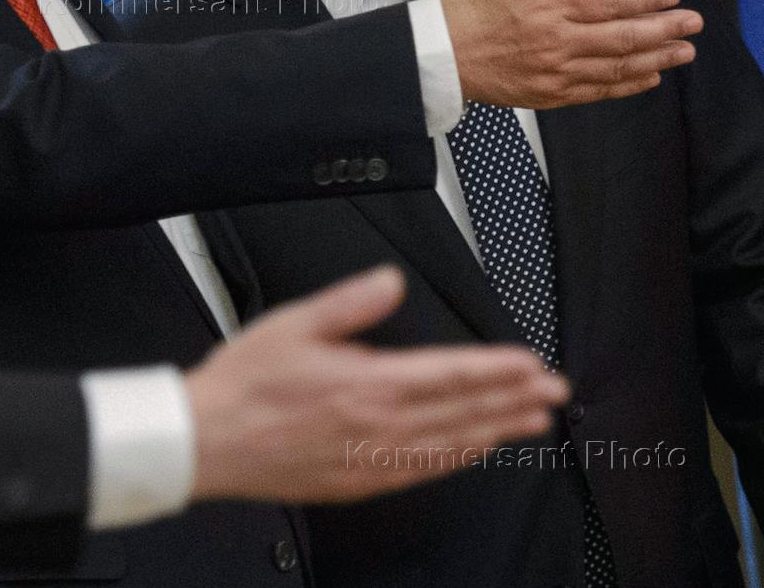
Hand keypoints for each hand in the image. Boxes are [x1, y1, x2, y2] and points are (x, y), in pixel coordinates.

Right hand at [185, 267, 568, 503]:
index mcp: (367, 384)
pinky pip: (423, 472)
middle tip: (553, 394)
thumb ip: (350, 302)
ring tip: (531, 423)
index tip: (532, 365)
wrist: (210, 440)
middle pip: (463, 412)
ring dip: (496, 431)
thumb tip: (390, 282)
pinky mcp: (359, 481)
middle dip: (513, 400)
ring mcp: (371, 458)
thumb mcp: (294, 323)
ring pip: (451, 446)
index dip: (497, 369)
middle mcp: (378, 426)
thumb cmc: (246, 383)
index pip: (450, 374)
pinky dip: (457, 460)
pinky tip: (472, 453)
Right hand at [440, 0, 702, 107]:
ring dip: (656, 58)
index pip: (612, 0)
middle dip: (665, 29)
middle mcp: (560, 39)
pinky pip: (598, 90)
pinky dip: (627, 84)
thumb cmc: (466, 3)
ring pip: (618, 65)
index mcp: (550, 2)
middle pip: (625, 35)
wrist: (439, 53)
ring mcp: (557, 70)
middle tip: (694, 24)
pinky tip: (648, 76)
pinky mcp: (550, 93)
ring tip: (684, 52)